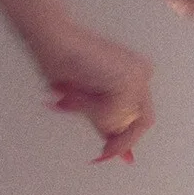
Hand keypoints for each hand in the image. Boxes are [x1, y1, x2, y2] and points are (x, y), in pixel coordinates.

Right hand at [33, 24, 154, 165]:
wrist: (52, 41)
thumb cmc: (61, 62)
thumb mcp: (88, 101)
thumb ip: (105, 123)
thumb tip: (118, 152)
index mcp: (134, 73)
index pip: (140, 116)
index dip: (127, 138)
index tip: (111, 154)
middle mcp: (141, 71)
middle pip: (141, 122)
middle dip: (119, 138)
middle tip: (104, 153)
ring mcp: (138, 75)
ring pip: (122, 120)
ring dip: (94, 115)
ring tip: (74, 98)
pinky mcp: (128, 80)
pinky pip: (112, 115)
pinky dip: (92, 109)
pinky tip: (80, 90)